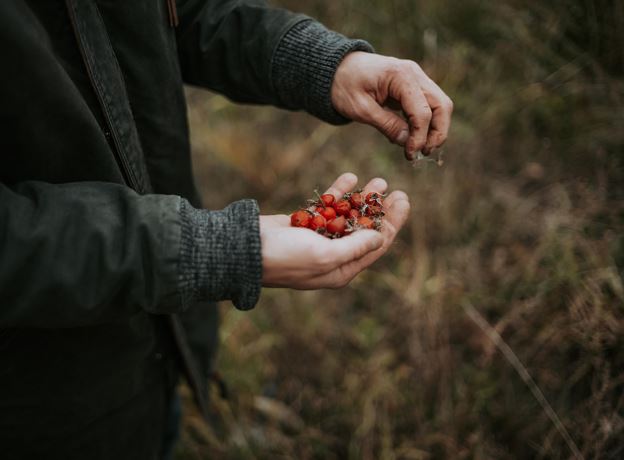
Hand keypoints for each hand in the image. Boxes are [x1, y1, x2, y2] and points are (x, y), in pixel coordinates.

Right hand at [260, 173, 409, 288]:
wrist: (246, 249)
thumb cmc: (286, 258)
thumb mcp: (325, 256)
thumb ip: (355, 246)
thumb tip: (381, 237)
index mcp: (341, 270)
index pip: (375, 246)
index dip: (392, 224)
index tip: (404, 201)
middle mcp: (333, 256)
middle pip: (365, 229)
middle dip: (381, 210)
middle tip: (396, 189)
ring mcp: (319, 238)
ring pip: (348, 215)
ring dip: (363, 199)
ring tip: (379, 181)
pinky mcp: (305, 223)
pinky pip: (328, 207)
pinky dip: (339, 193)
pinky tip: (351, 178)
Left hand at [331, 52, 452, 159]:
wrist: (337, 69)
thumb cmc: (344, 86)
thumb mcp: (361, 109)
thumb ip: (386, 125)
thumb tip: (408, 142)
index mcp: (401, 76)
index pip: (423, 111)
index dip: (420, 137)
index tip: (410, 154)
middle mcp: (414, 74)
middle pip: (442, 106)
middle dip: (437, 133)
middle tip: (423, 153)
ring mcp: (416, 78)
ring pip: (440, 105)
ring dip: (435, 129)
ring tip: (420, 148)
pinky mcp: (414, 86)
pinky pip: (429, 105)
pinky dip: (426, 122)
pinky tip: (412, 137)